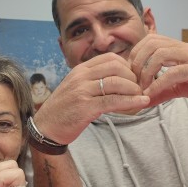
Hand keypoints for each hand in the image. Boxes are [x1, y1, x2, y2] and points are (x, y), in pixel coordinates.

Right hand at [34, 53, 149, 143]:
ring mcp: (82, 91)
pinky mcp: (85, 107)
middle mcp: (81, 77)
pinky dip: (131, 101)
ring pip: (116, 83)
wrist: (46, 127)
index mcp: (80, 70)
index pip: (109, 58)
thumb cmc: (64, 109)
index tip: (134, 78)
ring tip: (142, 96)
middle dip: (132, 77)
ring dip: (134, 89)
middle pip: (116, 67)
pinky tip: (142, 103)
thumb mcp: (76, 88)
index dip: (127, 66)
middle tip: (140, 88)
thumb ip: (93, 80)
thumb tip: (119, 78)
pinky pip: (113, 101)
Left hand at [129, 35, 187, 107]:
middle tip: (134, 81)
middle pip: (151, 43)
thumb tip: (143, 101)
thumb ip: (161, 90)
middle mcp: (183, 48)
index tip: (131, 73)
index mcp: (178, 47)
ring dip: (146, 72)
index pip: (150, 40)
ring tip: (142, 88)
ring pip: (160, 54)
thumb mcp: (180, 86)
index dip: (136, 54)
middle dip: (138, 62)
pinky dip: (159, 83)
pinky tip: (152, 93)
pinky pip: (174, 73)